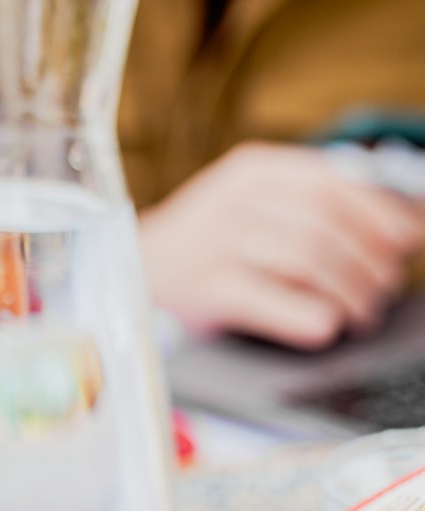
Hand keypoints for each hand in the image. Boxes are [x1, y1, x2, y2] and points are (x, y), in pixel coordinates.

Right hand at [139, 142, 424, 348]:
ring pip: (307, 258)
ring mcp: (217, 243)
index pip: (334, 183)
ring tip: (361, 312)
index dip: (379, 214)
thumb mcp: (252, 208)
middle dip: (367, 260)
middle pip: (325, 223)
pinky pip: (271, 300)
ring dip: (347, 290)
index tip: (406, 241)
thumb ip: (312, 209)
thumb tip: (396, 227)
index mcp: (254, 170)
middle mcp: (235, 199)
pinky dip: (308, 315)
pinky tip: (326, 326)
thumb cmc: (203, 247)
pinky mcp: (206, 289)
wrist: (127, 274)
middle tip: (383, 288)